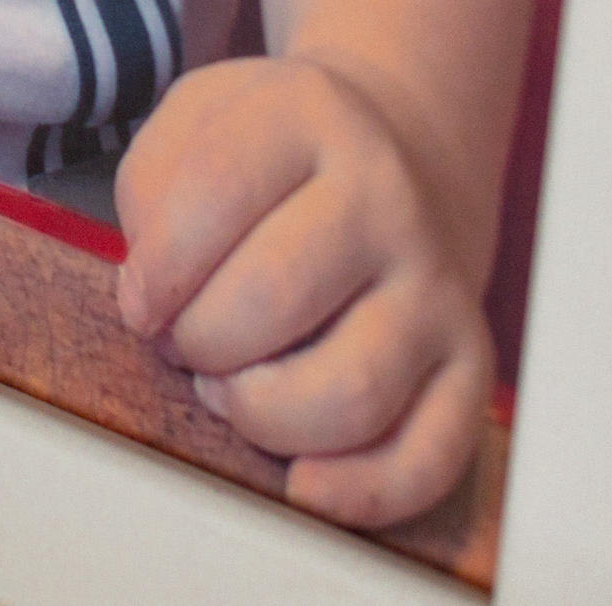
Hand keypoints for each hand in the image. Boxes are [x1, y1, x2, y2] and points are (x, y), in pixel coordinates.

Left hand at [113, 52, 493, 531]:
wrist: (401, 151)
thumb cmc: (271, 159)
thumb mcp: (194, 122)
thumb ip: (152, 189)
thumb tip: (155, 302)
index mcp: (307, 120)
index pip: (215, 193)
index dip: (157, 268)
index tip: (141, 300)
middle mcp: (386, 199)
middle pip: (272, 299)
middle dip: (199, 341)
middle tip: (187, 342)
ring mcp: (436, 286)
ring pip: (349, 393)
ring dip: (260, 415)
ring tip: (233, 389)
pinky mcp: (470, 363)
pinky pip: (431, 455)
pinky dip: (360, 492)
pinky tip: (301, 481)